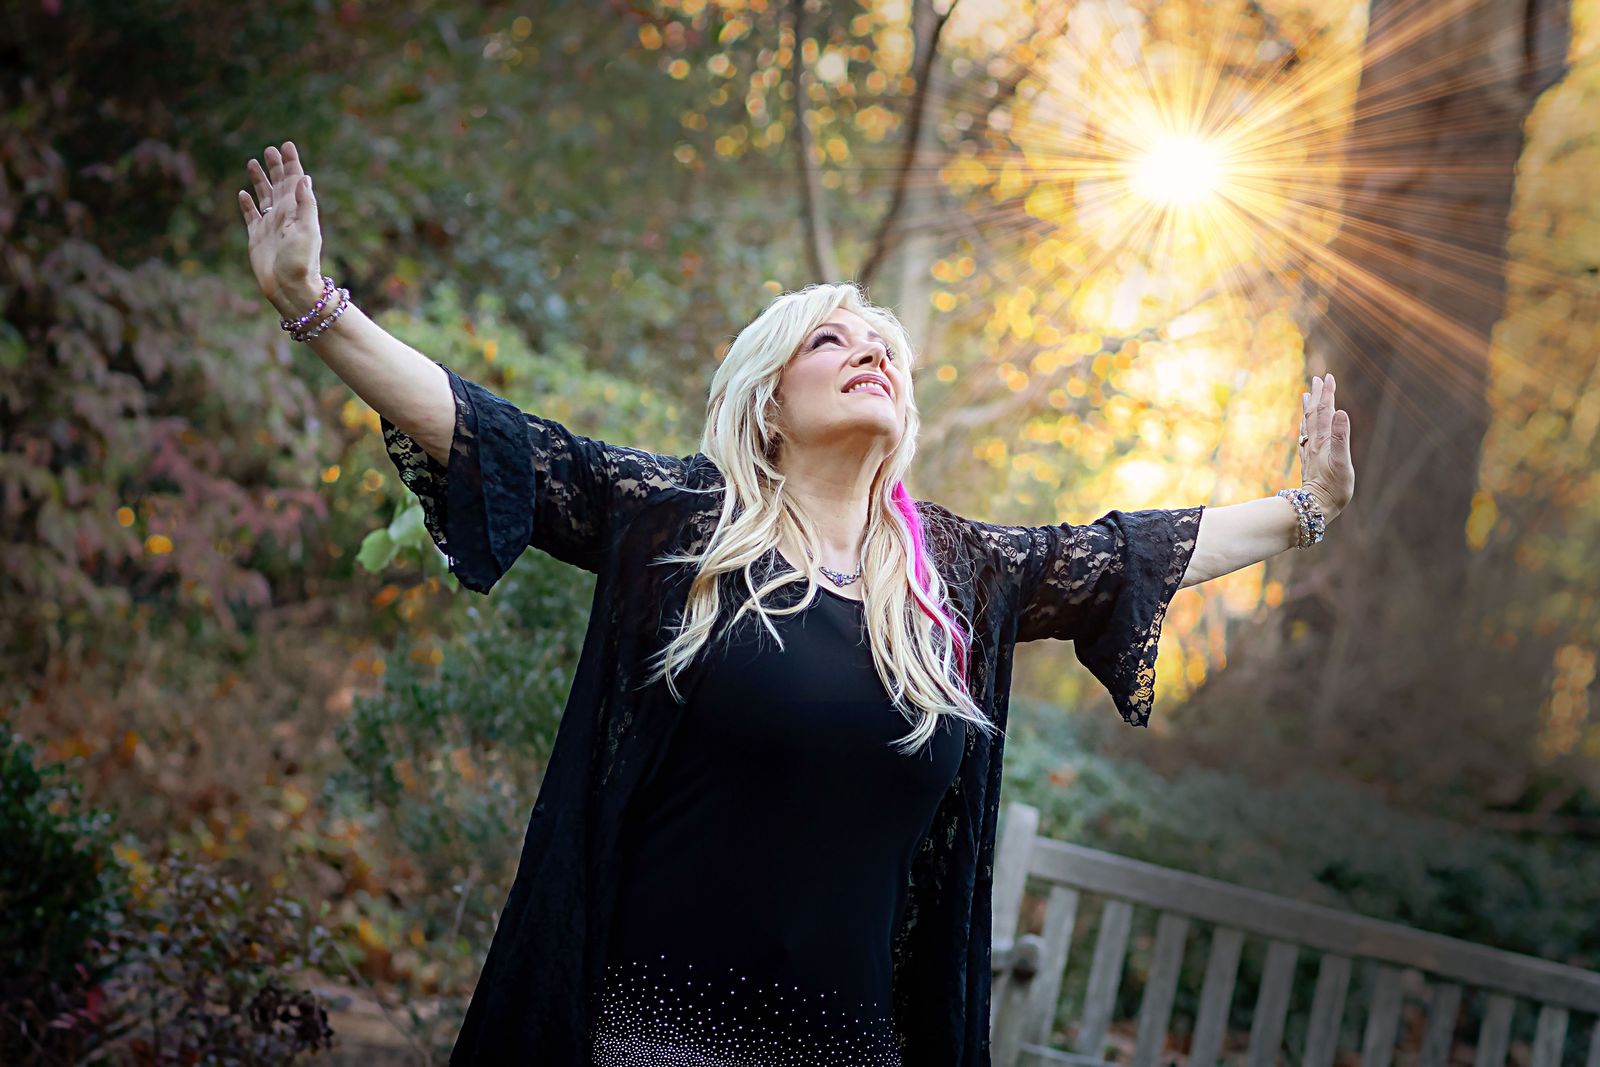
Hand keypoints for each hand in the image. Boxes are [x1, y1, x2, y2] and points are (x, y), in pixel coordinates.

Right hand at [237, 141, 324, 316]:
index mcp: (296, 210)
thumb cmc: (301, 261)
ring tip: (253, 162)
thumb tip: (303, 177)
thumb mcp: (308, 230)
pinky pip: (250, 215)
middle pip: (279, 184)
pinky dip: (247, 204)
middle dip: (275, 166)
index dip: (291, 163)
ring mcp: (270, 225)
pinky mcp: (256, 237)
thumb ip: (305, 204)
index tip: (287, 145)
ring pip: (263, 196)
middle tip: (270, 149)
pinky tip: (243, 194)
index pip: (295, 180)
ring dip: (259, 180)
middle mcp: (284, 215)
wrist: (289, 288)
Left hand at [1298, 373, 1353, 521]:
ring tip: (1307, 394)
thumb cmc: (1334, 488)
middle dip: (1318, 395)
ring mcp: (1311, 451)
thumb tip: (1341, 412)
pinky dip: (1306, 425)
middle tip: (1319, 378)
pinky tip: (1305, 424)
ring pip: (1308, 424)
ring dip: (1309, 408)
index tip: (1328, 376)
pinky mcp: (1309, 460)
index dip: (1327, 394)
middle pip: (1315, 414)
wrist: (1316, 507)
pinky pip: (1306, 436)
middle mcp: (1315, 443)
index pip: (1325, 411)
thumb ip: (1342, 437)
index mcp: (1324, 441)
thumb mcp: (1343, 462)